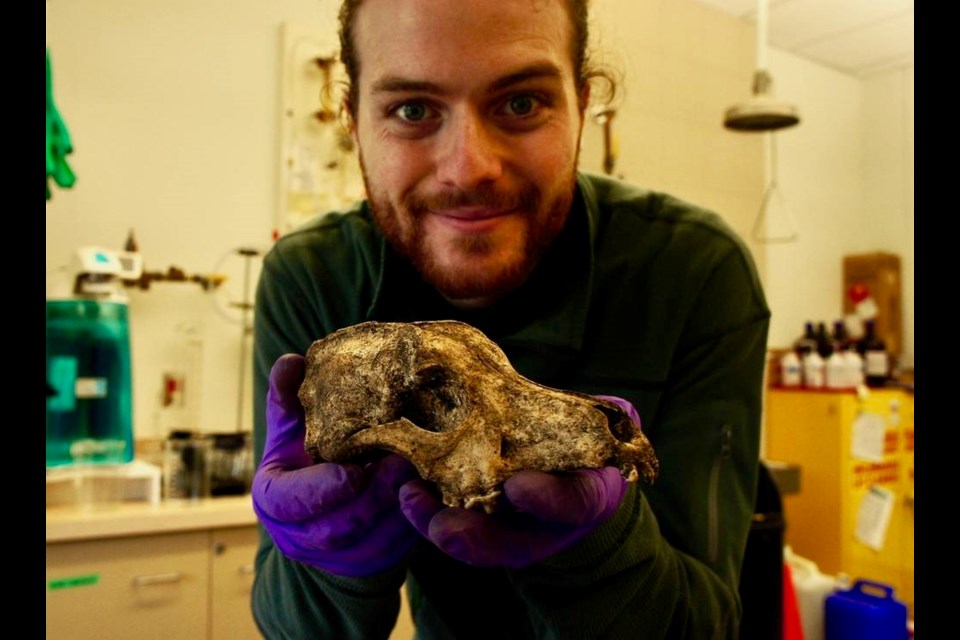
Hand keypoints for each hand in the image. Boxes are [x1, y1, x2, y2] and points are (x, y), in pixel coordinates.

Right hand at [251, 353, 420, 577]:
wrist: (326, 513)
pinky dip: (418, 522)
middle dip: (374, 498)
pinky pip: (400, 549)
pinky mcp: (375, 563)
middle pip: (338, 527)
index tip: (353, 472)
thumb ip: (290, 400)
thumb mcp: (292, 432)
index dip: (322, 489)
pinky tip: (435, 492)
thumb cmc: (308, 461)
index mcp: (275, 501)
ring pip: (374, 541)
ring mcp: (340, 557)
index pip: (290, 502)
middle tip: (405, 462)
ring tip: (425, 474)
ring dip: (401, 510)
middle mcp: (301, 536)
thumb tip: (291, 363)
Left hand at [398, 394, 640, 567]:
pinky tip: (402, 490)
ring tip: (409, 500)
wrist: (570, 465)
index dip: (549, 501)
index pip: (576, 506)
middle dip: (477, 536)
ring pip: (476, 544)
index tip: (518, 487)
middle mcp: (551, 527)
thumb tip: (623, 414)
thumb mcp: (610, 426)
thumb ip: (612, 421)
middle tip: (443, 523)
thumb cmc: (588, 437)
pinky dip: (426, 514)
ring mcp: (516, 532)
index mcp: (591, 496)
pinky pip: (453, 527)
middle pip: (515, 544)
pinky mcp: (481, 523)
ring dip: (438, 526)